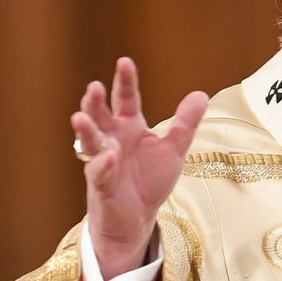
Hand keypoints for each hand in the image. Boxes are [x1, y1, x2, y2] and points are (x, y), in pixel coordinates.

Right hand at [71, 57, 209, 276]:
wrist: (137, 219)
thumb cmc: (149, 181)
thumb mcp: (173, 150)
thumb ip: (185, 124)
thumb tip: (201, 94)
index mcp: (129, 127)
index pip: (126, 99)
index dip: (125, 82)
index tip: (124, 62)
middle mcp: (112, 140)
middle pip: (100, 115)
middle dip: (95, 102)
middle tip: (95, 86)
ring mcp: (103, 161)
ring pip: (90, 142)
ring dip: (86, 130)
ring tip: (80, 116)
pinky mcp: (100, 186)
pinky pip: (97, 173)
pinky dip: (101, 166)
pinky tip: (107, 158)